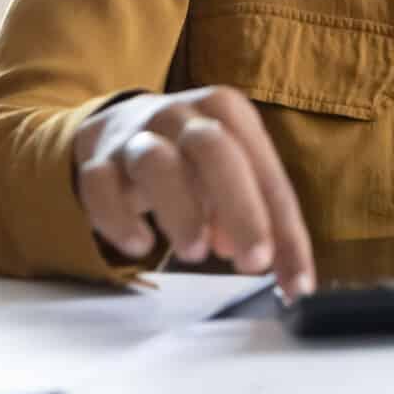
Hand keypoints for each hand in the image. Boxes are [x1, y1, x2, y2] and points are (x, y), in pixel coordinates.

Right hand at [73, 86, 314, 297]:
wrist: (120, 126)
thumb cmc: (191, 158)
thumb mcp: (229, 174)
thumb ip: (253, 215)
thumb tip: (266, 259)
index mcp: (227, 112)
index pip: (266, 172)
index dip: (286, 229)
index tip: (297, 282)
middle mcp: (182, 115)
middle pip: (214, 150)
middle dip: (240, 208)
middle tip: (254, 261)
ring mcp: (135, 135)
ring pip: (156, 162)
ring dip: (181, 209)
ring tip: (196, 253)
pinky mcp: (97, 161)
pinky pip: (101, 186)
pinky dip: (120, 218)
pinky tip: (140, 245)